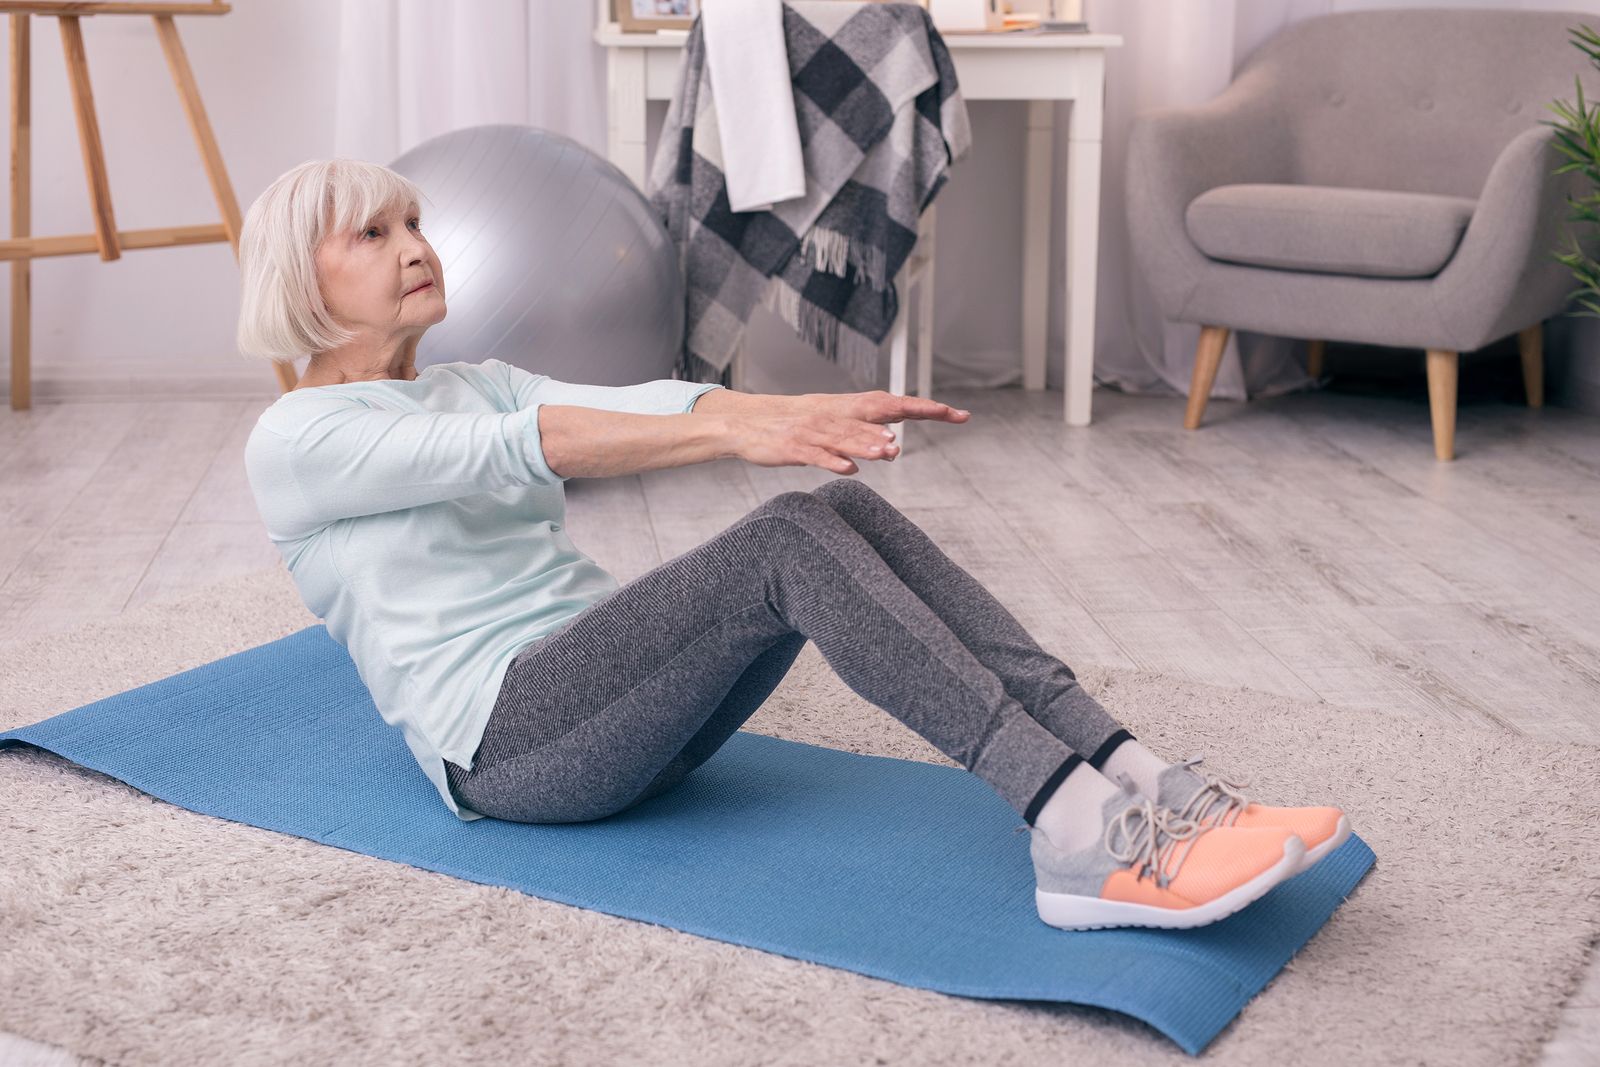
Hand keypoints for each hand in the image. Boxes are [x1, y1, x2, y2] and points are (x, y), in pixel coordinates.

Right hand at [731, 391, 971, 475]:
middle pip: (874, 414)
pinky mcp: (792, 448)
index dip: (924, 407)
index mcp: (844, 407)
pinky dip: (832, 461)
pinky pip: (815, 455)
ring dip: (868, 442)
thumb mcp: (828, 424)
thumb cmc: (789, 425)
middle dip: (908, 415)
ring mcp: (812, 432)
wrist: (743, 422)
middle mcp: (832, 415)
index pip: (890, 403)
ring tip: (891, 450)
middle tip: (938, 416)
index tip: (957, 413)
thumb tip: (889, 445)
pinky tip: (849, 468)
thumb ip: (859, 434)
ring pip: (845, 435)